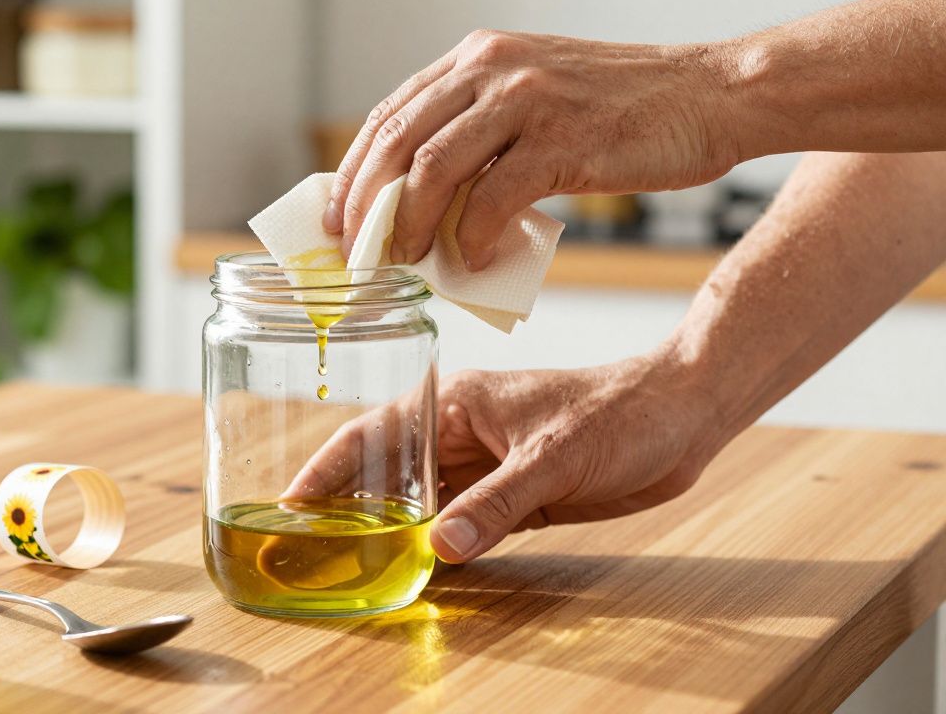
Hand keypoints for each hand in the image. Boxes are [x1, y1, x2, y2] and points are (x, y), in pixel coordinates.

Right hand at [295, 350, 726, 562]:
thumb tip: (441, 548)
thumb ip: (497, 503)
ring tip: (352, 565)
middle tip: (312, 546)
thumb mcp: (553, 456)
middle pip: (389, 473)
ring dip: (393, 531)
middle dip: (351, 507)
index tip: (292, 503)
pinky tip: (417, 569)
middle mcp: (461, 434)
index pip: (374, 433)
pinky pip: (461, 523)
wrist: (682, 416)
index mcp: (456, 404)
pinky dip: (438, 545)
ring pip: (422, 502)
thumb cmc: (619, 410)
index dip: (328, 468)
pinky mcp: (512, 494)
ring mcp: (486, 465)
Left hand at [323, 30, 740, 269]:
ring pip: (434, 167)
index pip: (390, 114)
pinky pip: (495, 196)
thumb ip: (483, 138)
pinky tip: (471, 262)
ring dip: (410, 225)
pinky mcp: (564, 139)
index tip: (337, 218)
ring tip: (405, 263)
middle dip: (366, 205)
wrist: (710, 97)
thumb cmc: (624, 112)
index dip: (354, 172)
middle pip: (398, 140)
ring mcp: (528, 99)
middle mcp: (493, 66)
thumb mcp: (537, 103)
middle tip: (356, 253)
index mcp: (479, 57)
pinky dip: (474, 237)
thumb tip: (431, 209)